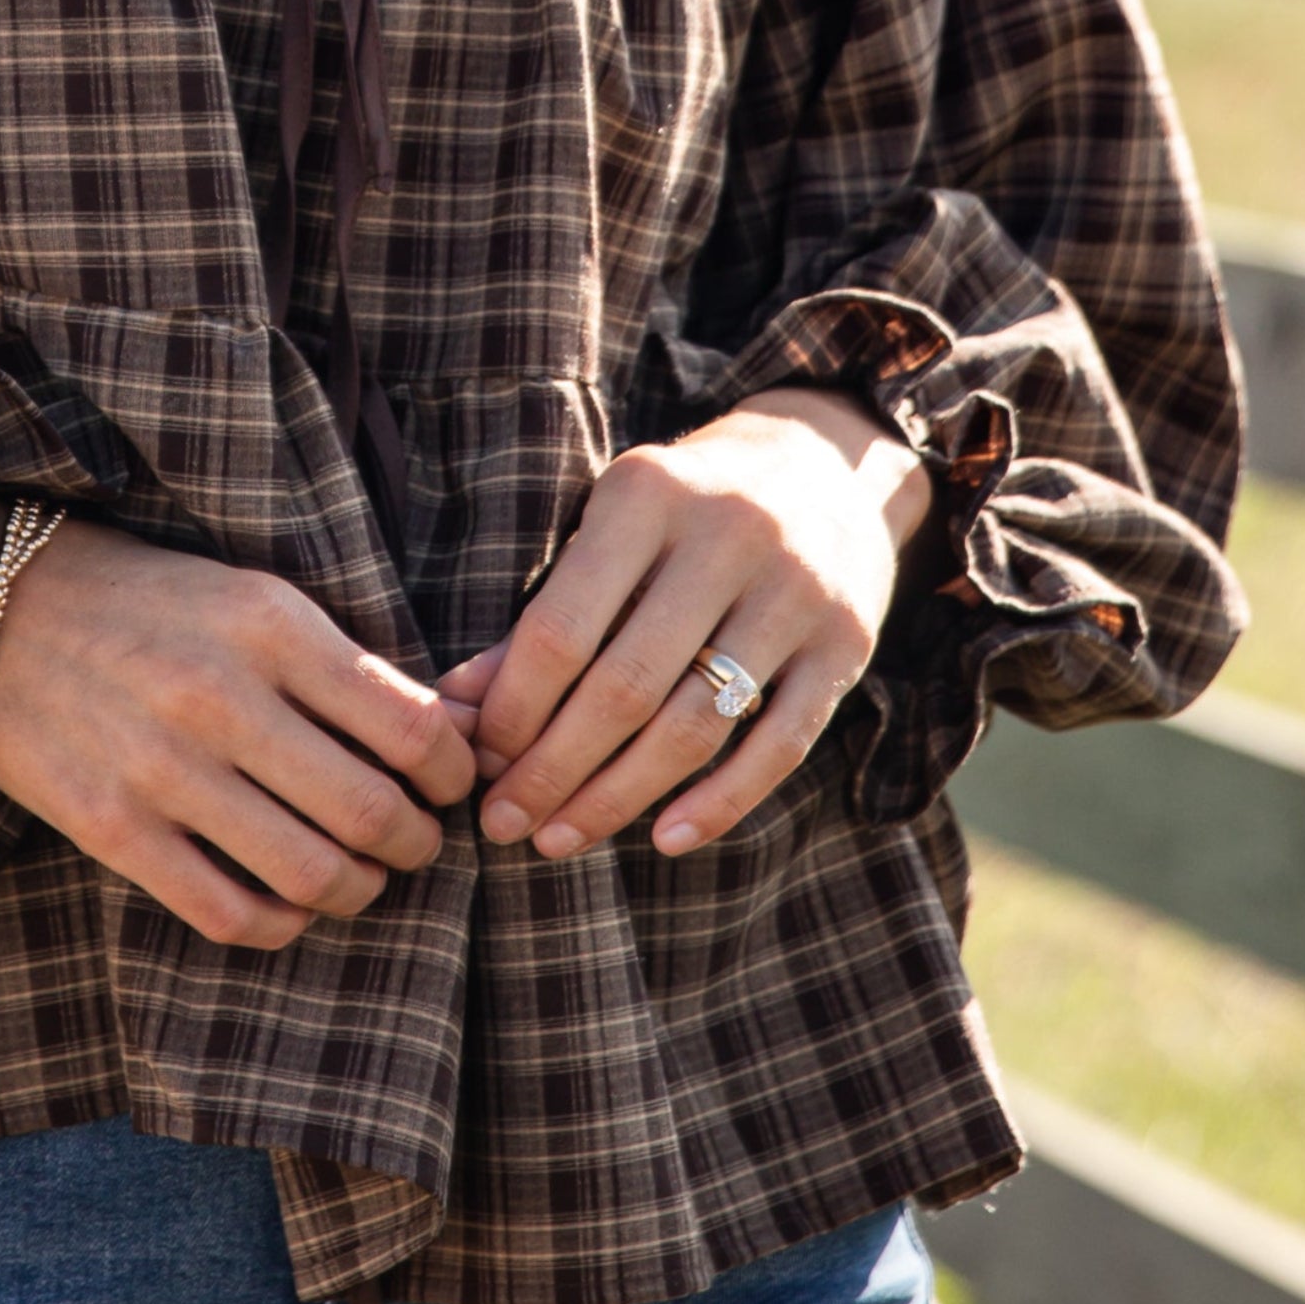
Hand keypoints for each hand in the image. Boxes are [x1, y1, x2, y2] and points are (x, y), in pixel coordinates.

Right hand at [0, 517, 477, 949]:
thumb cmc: (150, 603)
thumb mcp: (255, 599)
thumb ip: (345, 665)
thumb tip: (452, 732)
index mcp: (269, 627)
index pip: (411, 727)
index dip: (454, 773)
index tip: (450, 784)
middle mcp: (219, 698)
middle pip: (372, 812)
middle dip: (418, 843)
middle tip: (417, 841)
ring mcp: (160, 770)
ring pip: (310, 874)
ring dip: (361, 890)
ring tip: (363, 876)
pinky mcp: (111, 828)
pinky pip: (227, 913)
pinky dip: (283, 924)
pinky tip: (292, 903)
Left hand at [453, 388, 930, 865]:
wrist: (826, 464)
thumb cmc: (686, 511)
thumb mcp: (612, 533)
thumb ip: (544, 615)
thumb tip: (458, 706)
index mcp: (646, 495)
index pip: (562, 629)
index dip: (513, 710)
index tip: (479, 763)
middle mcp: (727, 536)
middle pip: (624, 687)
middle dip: (553, 769)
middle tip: (507, 822)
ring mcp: (795, 593)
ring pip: (695, 725)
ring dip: (619, 797)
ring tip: (563, 838)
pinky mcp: (846, 643)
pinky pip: (780, 745)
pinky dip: (721, 803)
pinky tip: (665, 839)